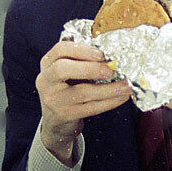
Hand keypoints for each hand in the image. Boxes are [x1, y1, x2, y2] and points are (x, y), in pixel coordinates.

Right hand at [36, 41, 131, 164]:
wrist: (55, 121)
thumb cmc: (66, 89)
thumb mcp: (66, 72)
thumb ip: (81, 61)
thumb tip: (112, 57)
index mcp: (48, 64)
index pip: (60, 50)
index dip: (81, 50)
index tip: (101, 54)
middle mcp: (46, 80)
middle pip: (62, 69)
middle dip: (90, 68)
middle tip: (110, 71)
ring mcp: (53, 99)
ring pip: (82, 92)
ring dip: (109, 89)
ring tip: (126, 86)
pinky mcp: (64, 115)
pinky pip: (90, 108)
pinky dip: (109, 102)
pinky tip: (121, 97)